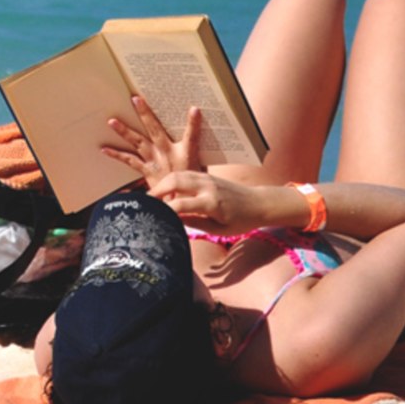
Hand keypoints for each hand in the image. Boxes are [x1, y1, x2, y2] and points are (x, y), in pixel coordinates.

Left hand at [101, 95, 204, 184]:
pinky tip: (104, 149)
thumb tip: (194, 137)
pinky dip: (117, 154)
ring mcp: (156, 161)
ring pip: (138, 142)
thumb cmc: (192, 186)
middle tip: (135, 99)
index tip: (194, 109)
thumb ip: (196, 152)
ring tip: (112, 121)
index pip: (192, 135)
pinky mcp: (147, 170)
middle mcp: (168, 154)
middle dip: (145, 113)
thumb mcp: (201, 167)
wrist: (180, 206)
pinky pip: (130, 161)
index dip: (194, 123)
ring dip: (124, 131)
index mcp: (186, 153)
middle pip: (156, 129)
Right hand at [144, 170, 270, 234]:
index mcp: (212, 203)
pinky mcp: (206, 175)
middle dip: (157, 191)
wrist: (259, 203)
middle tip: (145, 203)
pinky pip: (183, 173)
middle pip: (175, 182)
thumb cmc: (241, 221)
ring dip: (162, 183)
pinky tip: (164, 189)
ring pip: (177, 174)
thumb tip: (173, 221)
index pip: (181, 205)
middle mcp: (207, 187)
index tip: (153, 217)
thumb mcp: (219, 230)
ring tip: (151, 197)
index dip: (164, 211)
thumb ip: (195, 223)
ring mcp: (206, 178)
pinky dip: (170, 180)